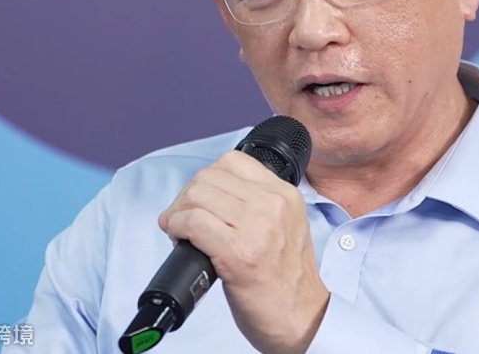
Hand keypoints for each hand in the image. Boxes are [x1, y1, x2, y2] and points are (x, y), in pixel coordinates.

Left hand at [158, 150, 328, 353]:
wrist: (302, 318)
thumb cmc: (286, 280)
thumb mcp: (286, 226)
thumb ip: (259, 204)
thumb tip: (209, 195)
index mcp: (286, 195)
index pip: (232, 161)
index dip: (206, 179)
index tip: (200, 201)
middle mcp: (274, 205)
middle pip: (208, 177)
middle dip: (185, 198)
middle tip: (182, 221)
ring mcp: (258, 227)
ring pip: (197, 195)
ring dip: (178, 214)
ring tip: (181, 233)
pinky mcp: (239, 253)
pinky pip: (192, 222)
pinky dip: (177, 228)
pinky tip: (181, 242)